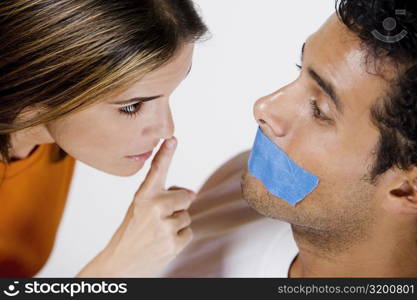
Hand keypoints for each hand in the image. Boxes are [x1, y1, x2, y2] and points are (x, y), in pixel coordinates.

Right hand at [76, 137, 195, 276]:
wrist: (121, 262)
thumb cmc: (132, 232)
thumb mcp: (140, 208)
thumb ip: (162, 195)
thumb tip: (192, 193)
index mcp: (143, 196)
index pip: (157, 170)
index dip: (166, 153)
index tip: (172, 139)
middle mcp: (154, 207)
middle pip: (186, 197)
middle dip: (178, 206)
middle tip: (159, 219)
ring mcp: (164, 225)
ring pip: (187, 216)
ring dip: (177, 224)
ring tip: (158, 232)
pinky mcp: (173, 242)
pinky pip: (188, 232)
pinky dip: (180, 237)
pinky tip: (164, 242)